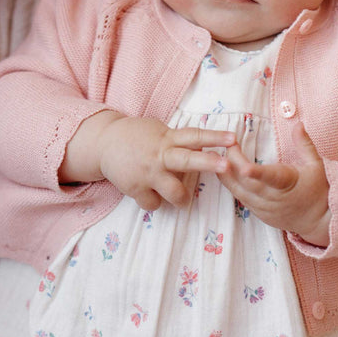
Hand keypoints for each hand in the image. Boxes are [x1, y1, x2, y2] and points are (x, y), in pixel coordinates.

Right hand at [61, 111, 234, 209]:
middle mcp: (160, 155)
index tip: (234, 138)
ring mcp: (148, 173)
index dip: (215, 137)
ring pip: (174, 191)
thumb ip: (177, 140)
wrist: (104, 143)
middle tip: (227, 165)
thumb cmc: (137, 136)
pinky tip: (151, 195)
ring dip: (182, 198)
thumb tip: (203, 145)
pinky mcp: (135, 188)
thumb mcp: (159, 132)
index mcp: (167, 139)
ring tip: (183, 199)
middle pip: (188, 160)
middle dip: (209, 163)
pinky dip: (156, 202)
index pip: (195, 136)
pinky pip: (154, 204)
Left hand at [218, 122, 330, 245]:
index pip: (271, 178)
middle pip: (248, 183)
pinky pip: (241, 199)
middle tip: (225, 145)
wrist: (320, 221)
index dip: (257, 173)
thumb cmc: (319, 189)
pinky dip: (231, 185)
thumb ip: (304, 143)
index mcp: (289, 183)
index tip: (244, 167)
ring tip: (214, 157)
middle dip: (234, 164)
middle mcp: (274, 198)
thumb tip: (298, 123)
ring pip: (240, 193)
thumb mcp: (317, 164)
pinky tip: (222, 172)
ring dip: (226, 175)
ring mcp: (265, 208)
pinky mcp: (259, 214)